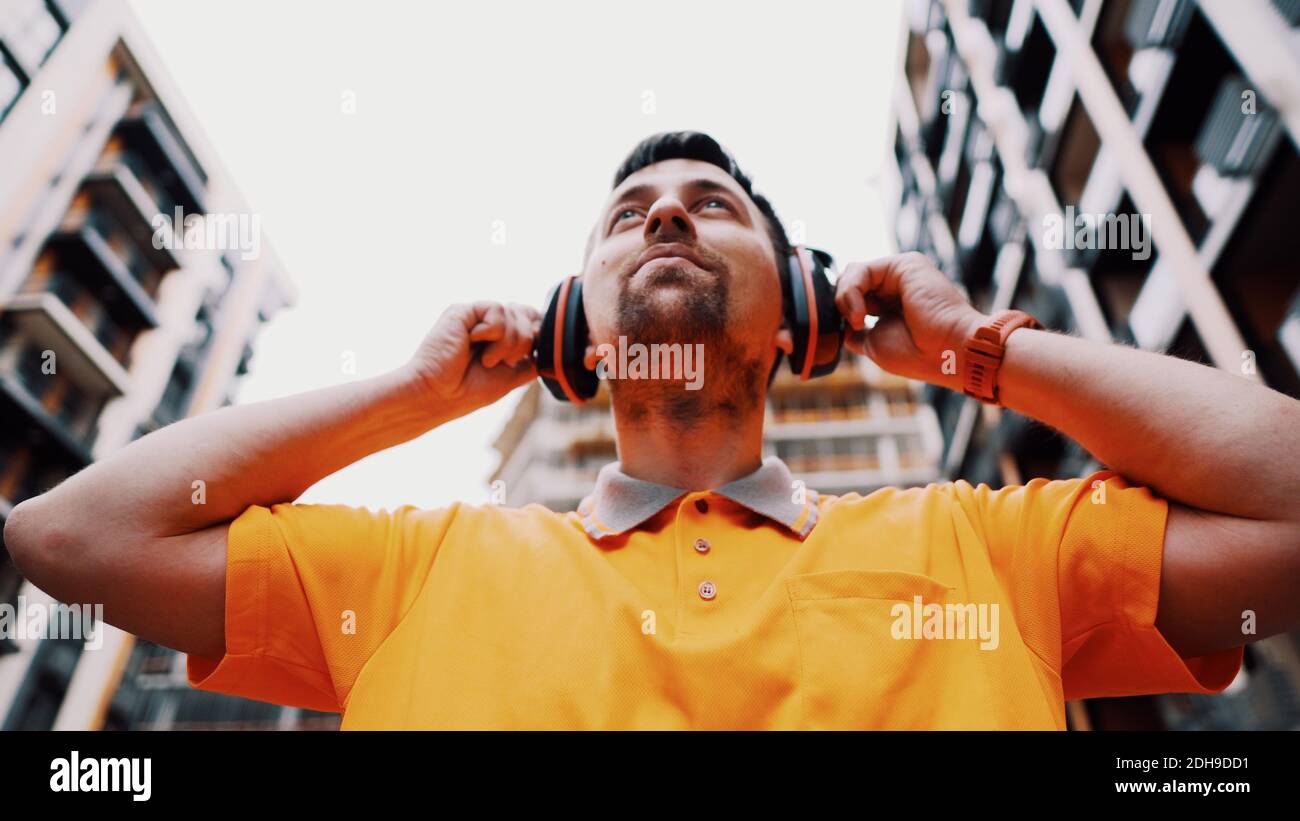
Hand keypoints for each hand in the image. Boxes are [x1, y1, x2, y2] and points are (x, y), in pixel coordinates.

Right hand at [402, 301, 540, 418]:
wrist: (439, 394)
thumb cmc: (469, 391)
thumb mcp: (512, 377)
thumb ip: (532, 358)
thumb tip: (548, 341)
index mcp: (500, 339)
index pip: (532, 321)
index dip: (537, 332)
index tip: (526, 355)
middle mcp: (489, 325)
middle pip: (528, 316)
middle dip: (522, 343)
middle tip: (501, 362)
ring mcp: (477, 317)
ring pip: (515, 313)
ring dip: (506, 343)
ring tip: (485, 359)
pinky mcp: (464, 311)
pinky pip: (496, 309)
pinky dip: (491, 331)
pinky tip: (472, 342)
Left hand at [834, 252, 986, 392]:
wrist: (949, 353)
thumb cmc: (919, 355)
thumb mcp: (874, 344)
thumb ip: (855, 330)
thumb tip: (838, 323)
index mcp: (890, 304)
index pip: (853, 298)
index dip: (840, 313)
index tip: (844, 334)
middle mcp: (895, 286)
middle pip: (850, 283)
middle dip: (839, 305)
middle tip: (851, 327)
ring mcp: (900, 274)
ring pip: (852, 274)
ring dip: (844, 299)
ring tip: (857, 321)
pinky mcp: (904, 265)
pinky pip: (862, 270)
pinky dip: (852, 292)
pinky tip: (860, 315)